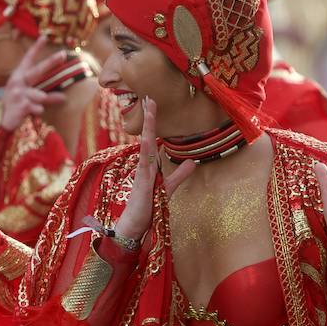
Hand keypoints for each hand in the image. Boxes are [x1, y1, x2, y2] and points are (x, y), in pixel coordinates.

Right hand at [1, 37, 68, 130]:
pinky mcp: (21, 105)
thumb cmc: (16, 104)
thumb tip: (63, 96)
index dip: (36, 48)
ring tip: (58, 100)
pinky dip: (39, 111)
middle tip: (63, 54)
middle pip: (37, 71)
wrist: (3, 121)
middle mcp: (17, 82)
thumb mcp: (26, 94)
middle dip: (51, 62)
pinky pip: (39, 107)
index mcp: (18, 76)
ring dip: (51, 99)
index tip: (44, 36)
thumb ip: (41, 90)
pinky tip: (34, 113)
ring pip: (42, 95)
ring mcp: (18, 93)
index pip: (28, 59)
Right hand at [114, 98, 195, 243]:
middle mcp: (144, 166)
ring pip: (145, 146)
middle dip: (148, 118)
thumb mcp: (168, 188)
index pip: (152, 140)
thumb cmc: (147, 208)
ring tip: (149, 110)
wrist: (134, 227)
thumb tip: (193, 162)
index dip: (152, 123)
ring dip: (148, 127)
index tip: (152, 105)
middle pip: (147, 138)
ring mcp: (142, 174)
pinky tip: (147, 139)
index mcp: (149, 166)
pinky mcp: (142, 185)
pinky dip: (146, 151)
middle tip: (149, 98)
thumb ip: (179, 175)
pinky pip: (144, 165)